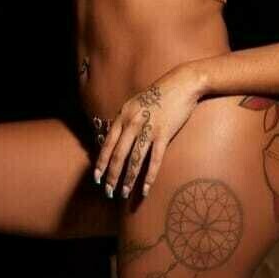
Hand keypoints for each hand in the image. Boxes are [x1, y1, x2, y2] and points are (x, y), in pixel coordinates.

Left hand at [93, 64, 202, 199]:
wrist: (181, 84)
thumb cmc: (159, 94)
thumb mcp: (135, 103)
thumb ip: (125, 120)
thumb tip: (116, 139)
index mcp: (123, 115)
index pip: (108, 144)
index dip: (101, 162)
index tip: (96, 178)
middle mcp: (132, 122)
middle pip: (118, 155)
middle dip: (111, 176)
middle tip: (108, 192)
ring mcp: (148, 128)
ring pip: (134, 160)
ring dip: (128, 179)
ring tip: (124, 193)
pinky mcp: (164, 134)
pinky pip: (154, 160)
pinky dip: (149, 176)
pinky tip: (145, 189)